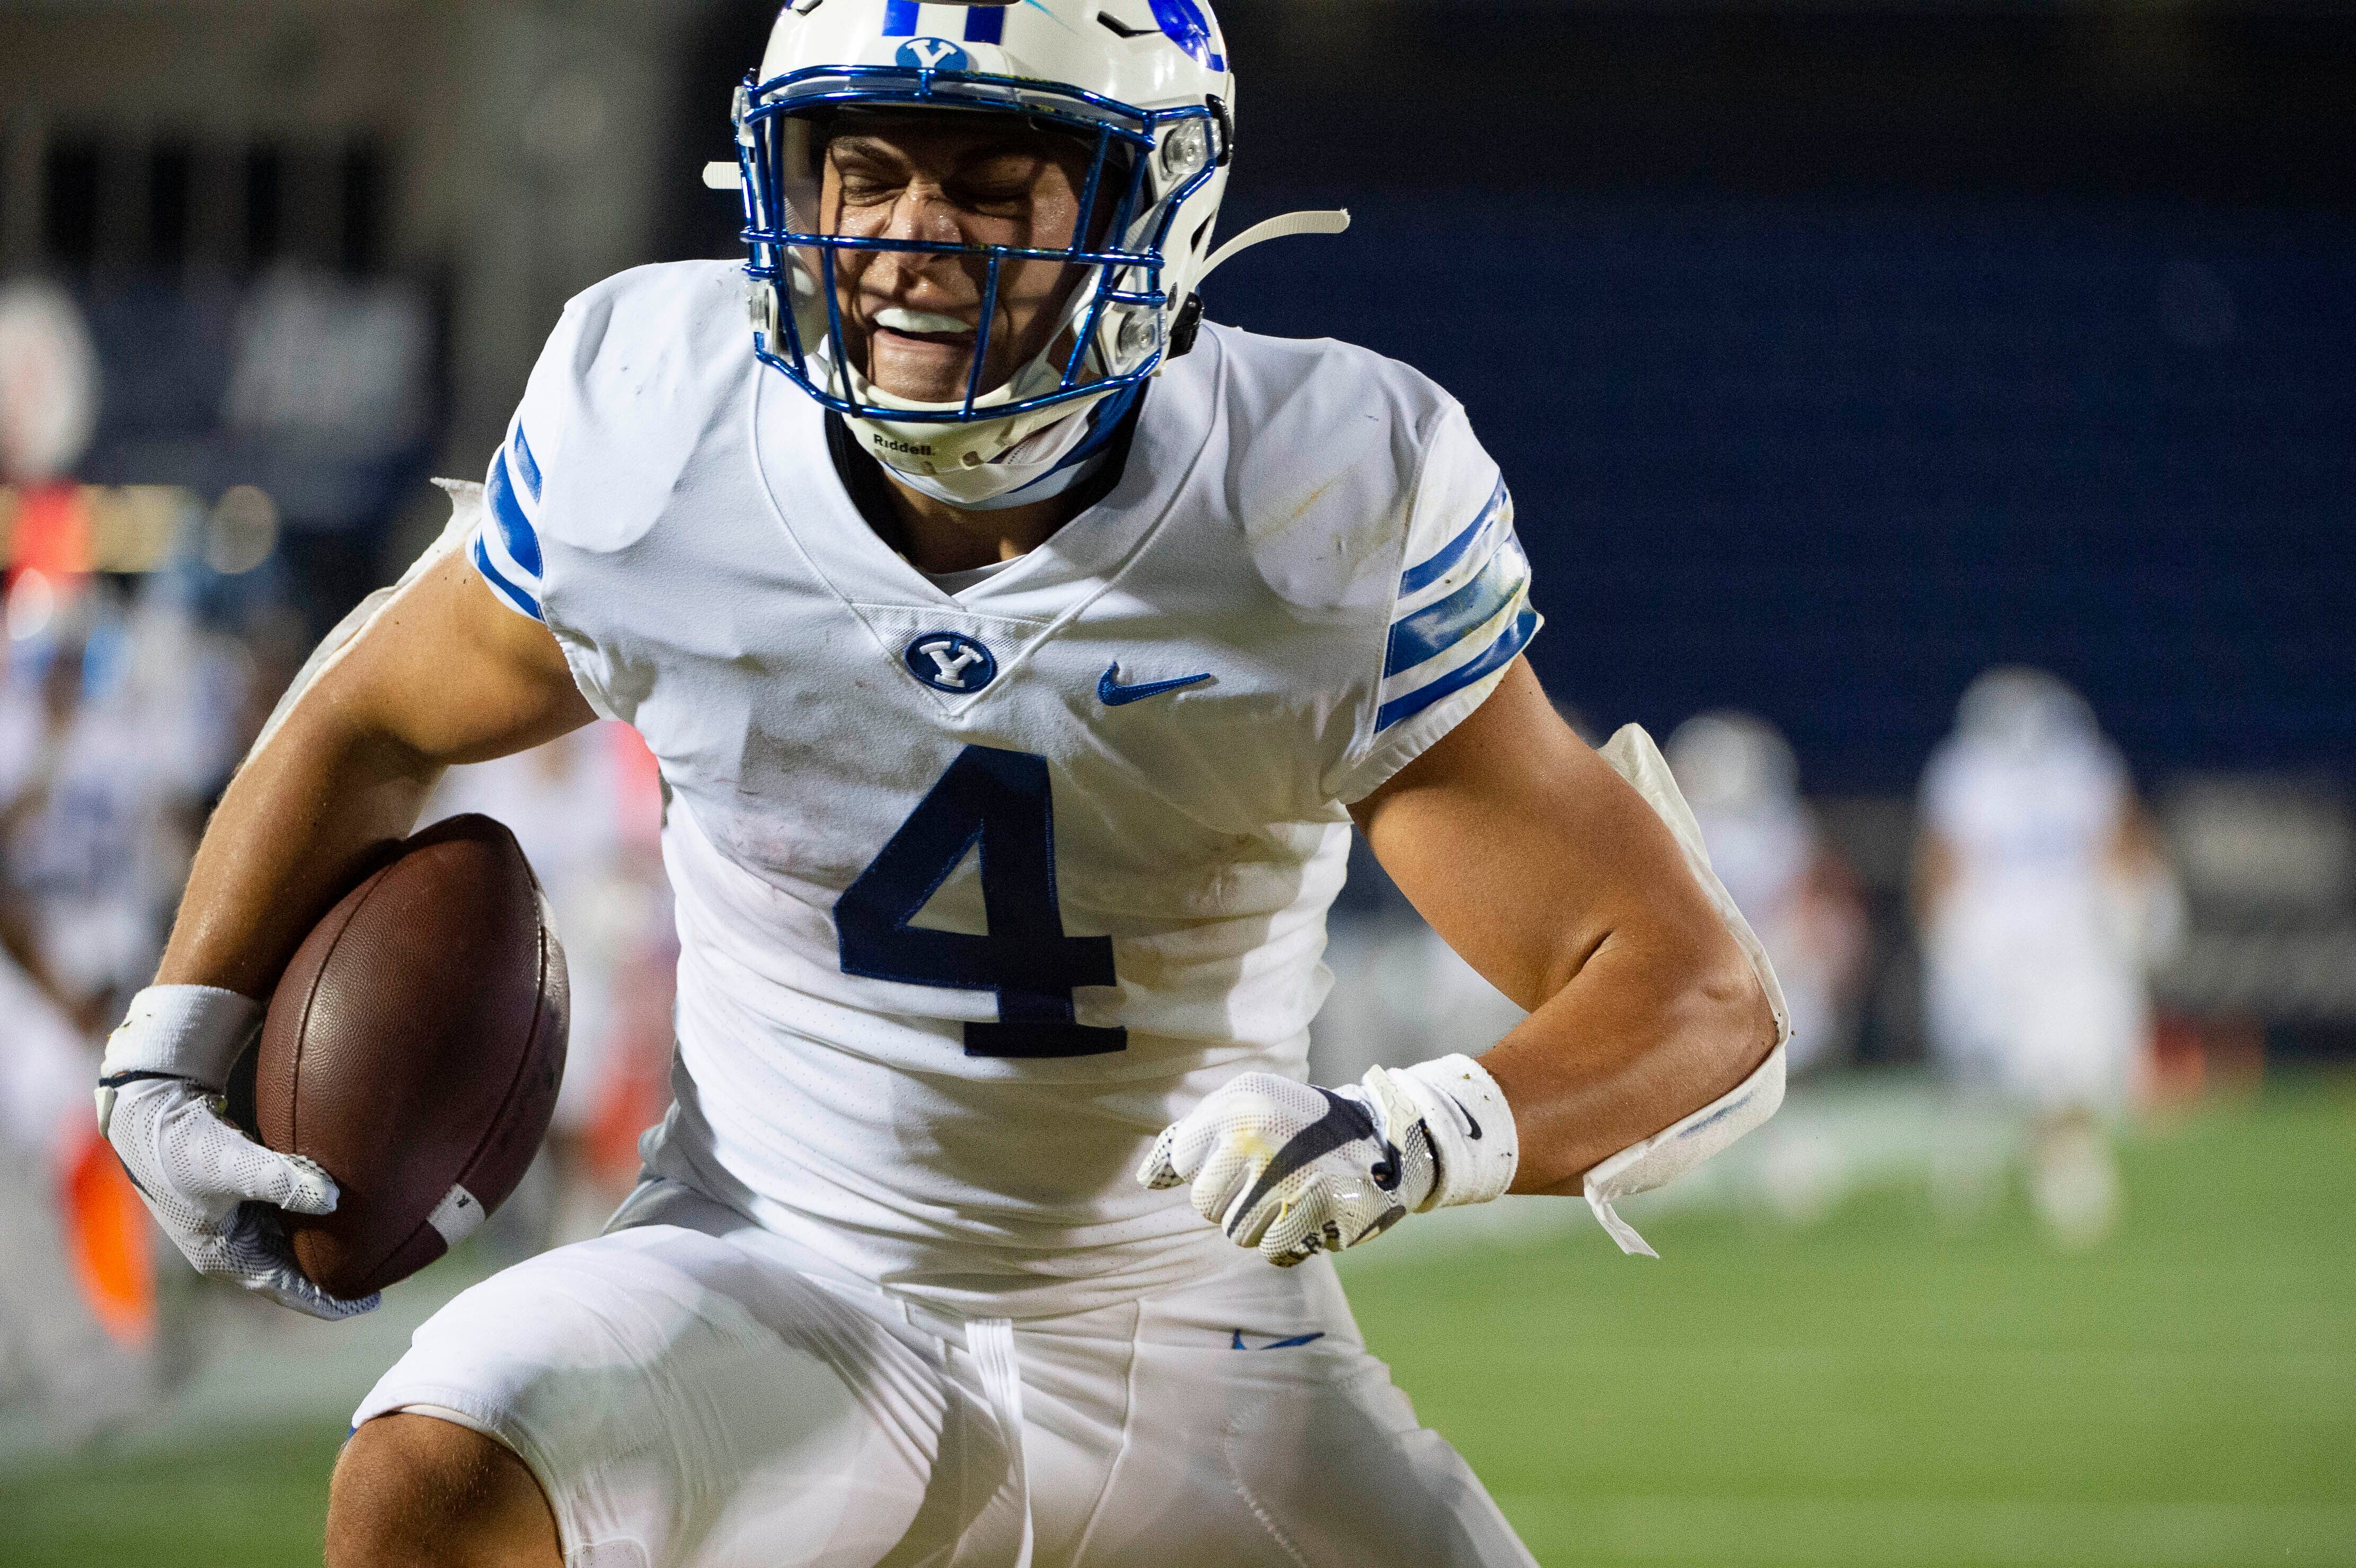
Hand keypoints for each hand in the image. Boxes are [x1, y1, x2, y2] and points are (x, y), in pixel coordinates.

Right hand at [98, 988, 376, 1319]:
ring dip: (322, 1253)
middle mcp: (230, 1247)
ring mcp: (233, 1224)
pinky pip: (283, 1222)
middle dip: (332, 1280)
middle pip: (291, 1275)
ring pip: (288, 1249)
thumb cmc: (185, 1144)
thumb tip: (333, 1199)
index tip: (370, 1302)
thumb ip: (283, 1182)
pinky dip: (310, 1225)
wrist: (150, 1112)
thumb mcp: (234, 1165)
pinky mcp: (239, 1199)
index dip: (329, 1301)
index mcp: (224, 1255)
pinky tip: (338, 1219)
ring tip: (367, 1255)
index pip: (287, 1291)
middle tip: (380, 1279)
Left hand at [1139, 1070, 1437, 1266]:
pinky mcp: (1320, 1210)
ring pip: (1237, 1234)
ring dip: (1261, 1225)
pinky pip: (1274, 1252)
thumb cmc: (1297, 1125)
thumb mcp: (1244, 1107)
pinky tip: (1309, 1215)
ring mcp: (1289, 1174)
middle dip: (1232, 1201)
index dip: (1210, 1166)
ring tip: (1291, 1196)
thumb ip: (1191, 1137)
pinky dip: (1290, 1243)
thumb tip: (1147, 1179)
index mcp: (1238, 1103)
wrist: (1383, 1137)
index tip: (1242, 1155)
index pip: (1184, 1163)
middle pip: (1205, 1205)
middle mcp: (1258, 1135)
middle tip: (1269, 1181)